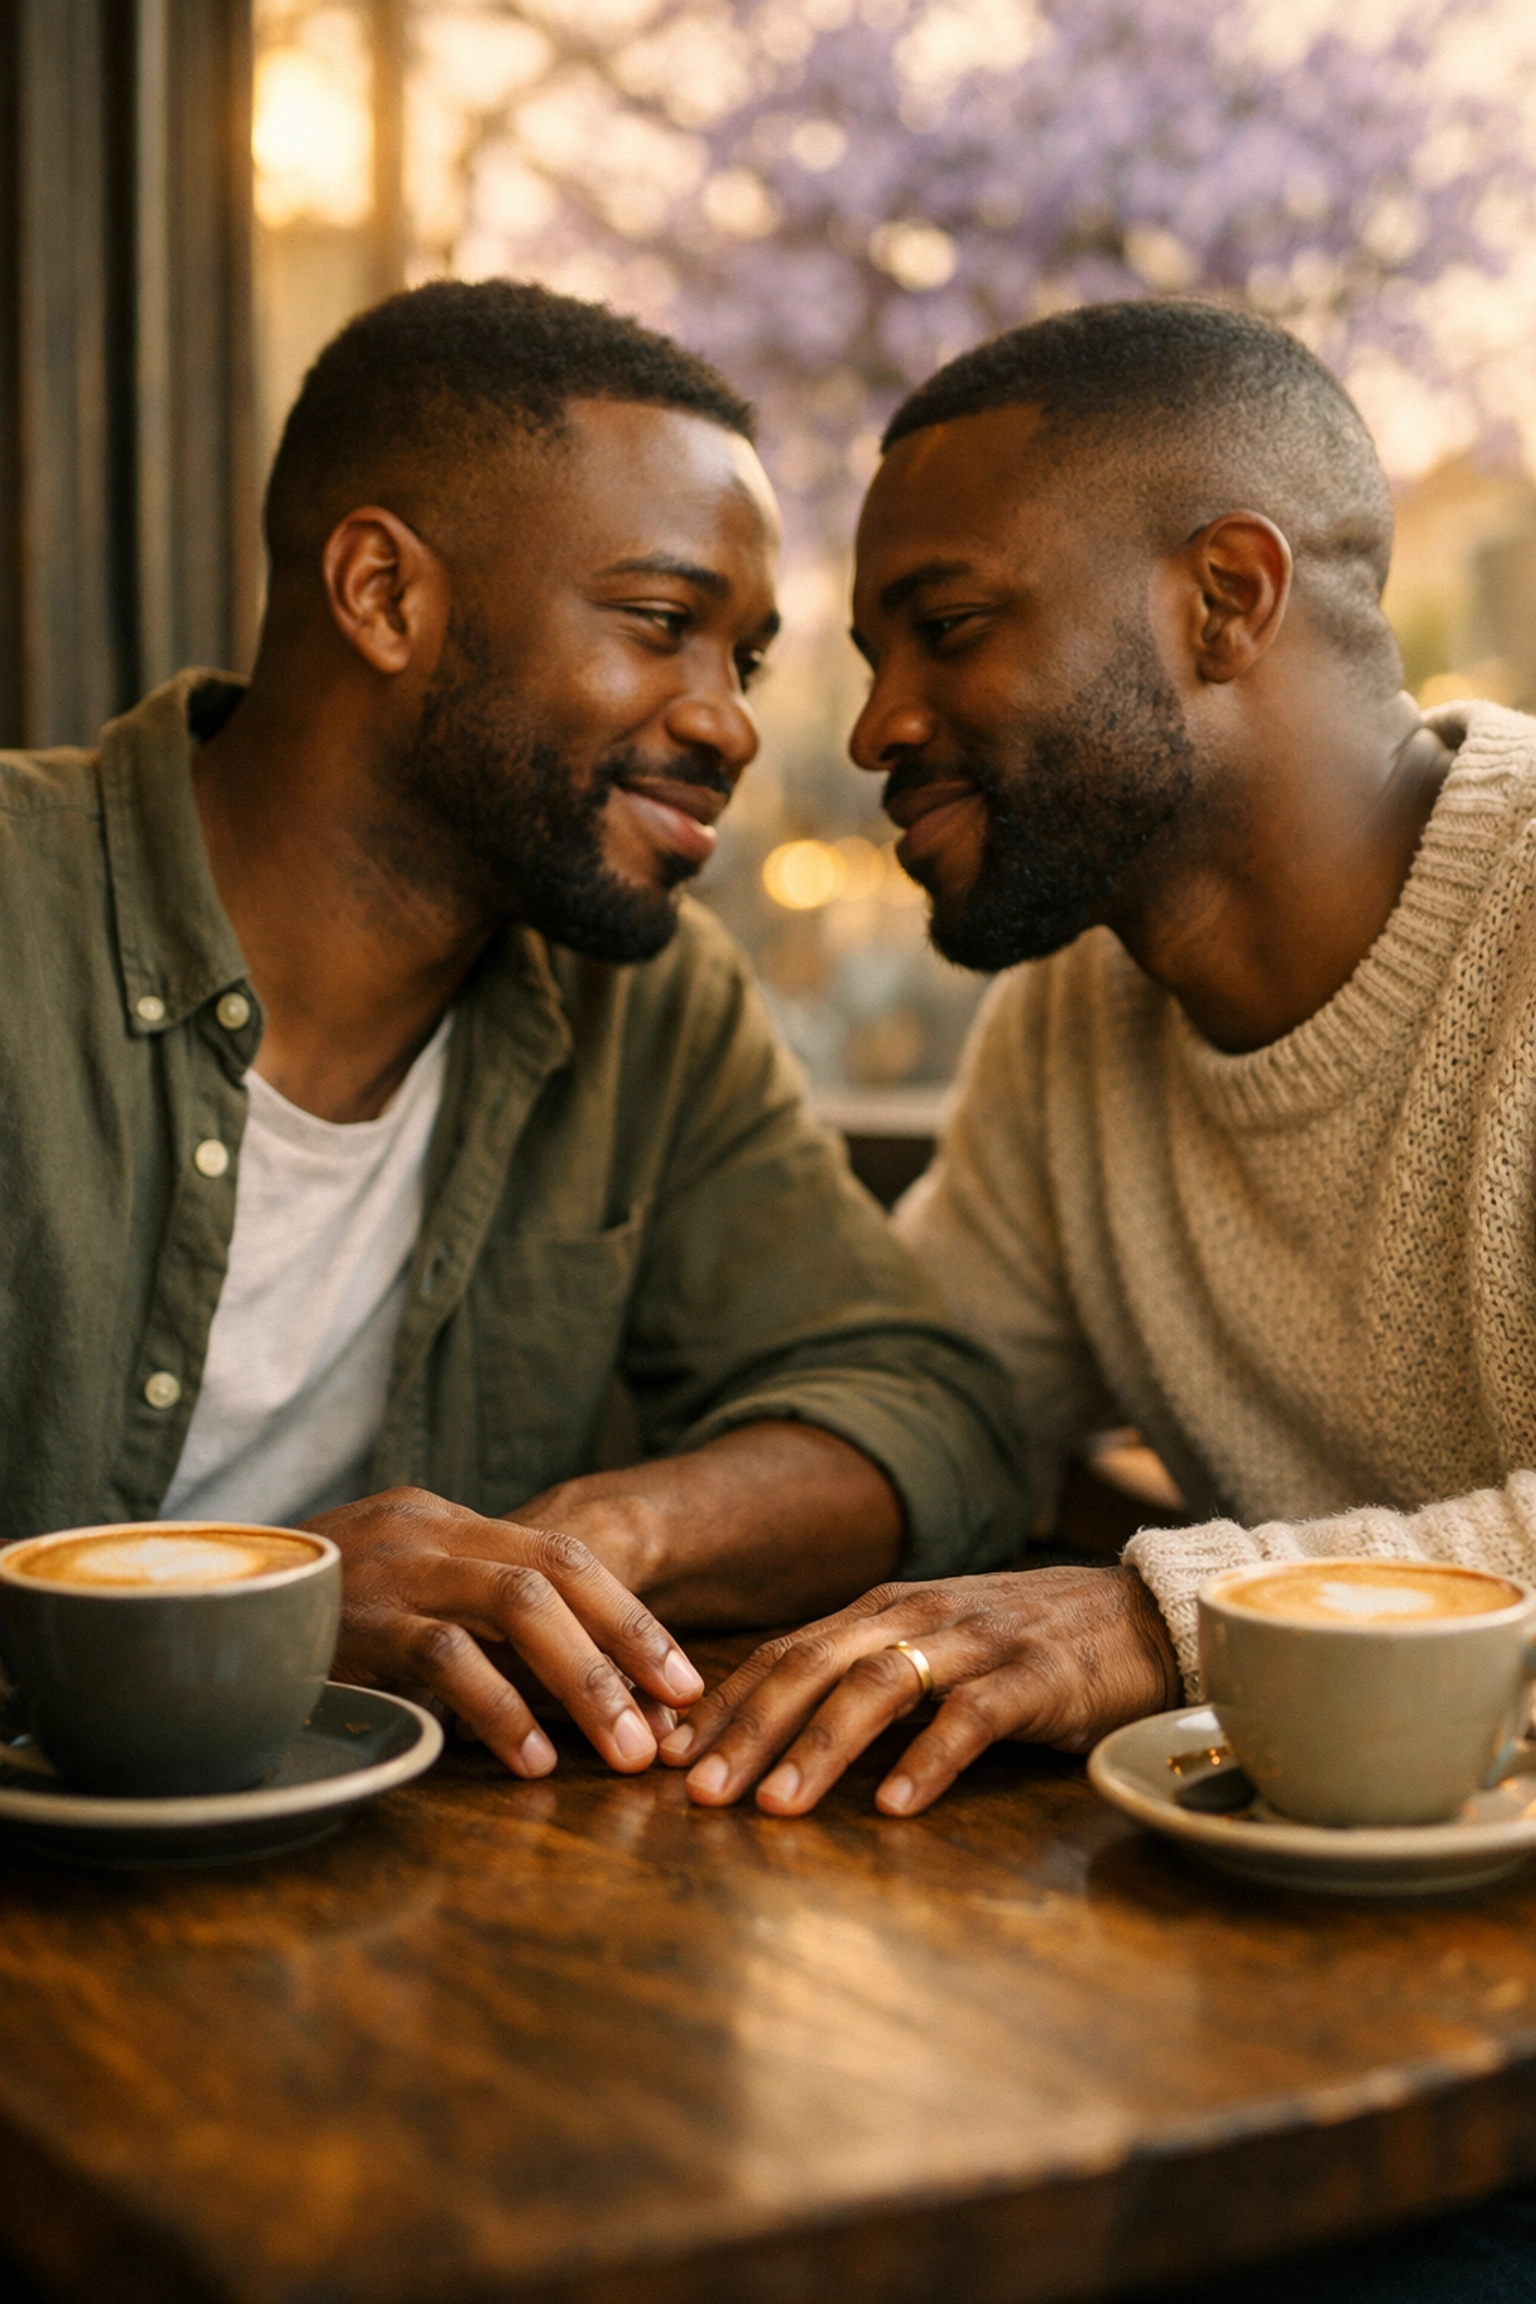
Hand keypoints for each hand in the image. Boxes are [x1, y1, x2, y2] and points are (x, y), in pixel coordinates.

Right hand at [306, 1487, 704, 1778]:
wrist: (188, 1602)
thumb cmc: (307, 1620)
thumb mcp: (394, 1596)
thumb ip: (469, 1625)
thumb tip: (578, 1691)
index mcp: (441, 1519)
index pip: (561, 1554)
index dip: (629, 1618)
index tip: (682, 1681)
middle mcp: (421, 1531)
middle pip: (553, 1573)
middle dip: (625, 1648)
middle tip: (673, 1721)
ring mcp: (386, 1571)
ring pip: (515, 1605)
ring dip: (583, 1681)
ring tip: (625, 1749)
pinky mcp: (350, 1624)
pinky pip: (444, 1658)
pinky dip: (499, 1710)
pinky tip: (532, 1760)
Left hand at [658, 1565, 1179, 1817]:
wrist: (1143, 1614)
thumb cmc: (1027, 1644)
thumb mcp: (935, 1648)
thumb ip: (865, 1677)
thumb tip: (773, 1738)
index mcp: (882, 1611)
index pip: (783, 1652)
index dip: (722, 1704)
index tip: (667, 1759)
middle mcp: (916, 1615)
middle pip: (810, 1666)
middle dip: (746, 1730)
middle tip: (696, 1794)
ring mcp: (974, 1642)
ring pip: (875, 1687)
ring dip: (818, 1749)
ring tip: (775, 1809)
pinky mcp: (1032, 1677)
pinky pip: (969, 1719)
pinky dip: (926, 1761)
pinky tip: (894, 1806)